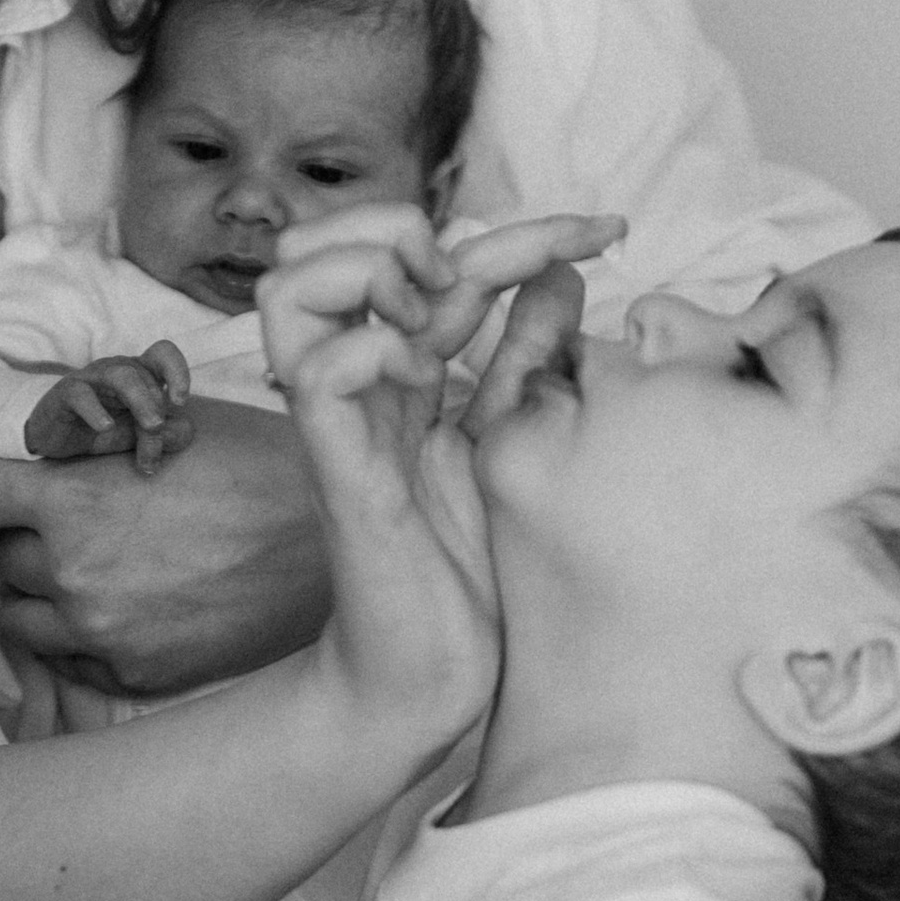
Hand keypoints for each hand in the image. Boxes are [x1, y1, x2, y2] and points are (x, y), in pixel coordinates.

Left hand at [0, 399, 329, 696]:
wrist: (343, 556)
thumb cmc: (268, 470)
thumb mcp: (179, 424)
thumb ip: (101, 436)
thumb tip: (55, 433)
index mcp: (72, 498)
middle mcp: (72, 573)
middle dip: (25, 538)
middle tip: (72, 525)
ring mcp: (101, 633)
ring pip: (21, 619)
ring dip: (39, 595)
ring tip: (87, 576)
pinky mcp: (135, 676)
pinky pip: (72, 662)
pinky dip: (82, 639)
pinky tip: (123, 612)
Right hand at [24, 343, 193, 473]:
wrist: (56, 438)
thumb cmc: (102, 429)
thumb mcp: (138, 436)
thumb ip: (166, 435)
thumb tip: (187, 429)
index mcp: (138, 373)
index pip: (162, 353)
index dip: (177, 370)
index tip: (181, 402)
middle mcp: (116, 369)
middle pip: (147, 378)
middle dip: (156, 415)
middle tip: (155, 444)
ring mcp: (90, 378)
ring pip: (121, 376)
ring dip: (142, 401)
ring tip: (152, 426)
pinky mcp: (65, 393)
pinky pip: (81, 394)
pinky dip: (96, 410)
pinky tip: (105, 427)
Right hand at [259, 209, 621, 746]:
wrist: (431, 675)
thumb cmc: (468, 570)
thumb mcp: (512, 438)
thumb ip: (528, 355)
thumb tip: (567, 271)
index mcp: (405, 370)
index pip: (435, 254)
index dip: (524, 224)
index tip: (610, 230)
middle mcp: (363, 383)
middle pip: (323, 244)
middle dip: (399, 226)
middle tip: (467, 277)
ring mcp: (342, 422)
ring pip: (289, 289)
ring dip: (362, 274)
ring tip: (427, 314)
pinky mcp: (338, 471)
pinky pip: (316, 375)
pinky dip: (366, 350)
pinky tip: (416, 370)